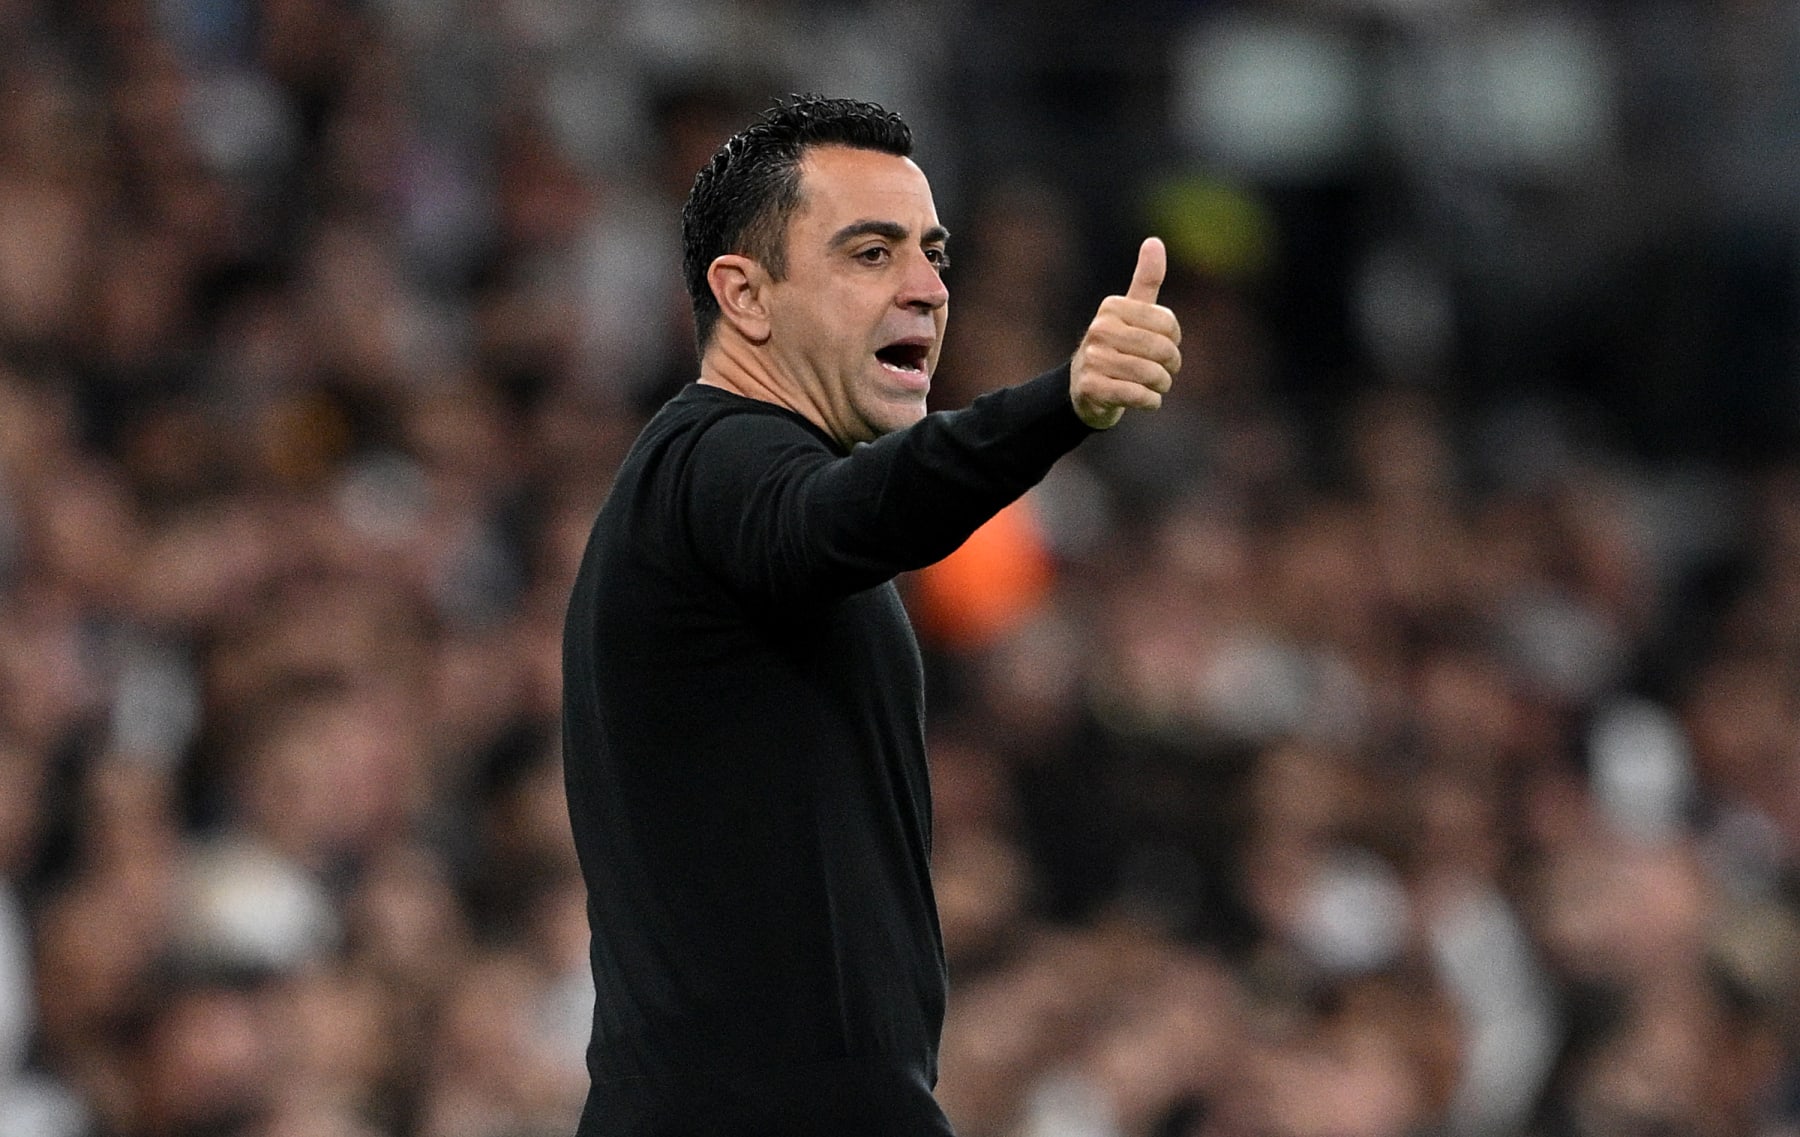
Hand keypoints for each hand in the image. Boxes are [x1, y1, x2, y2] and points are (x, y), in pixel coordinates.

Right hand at [1070, 237, 1181, 429]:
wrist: (1083, 389)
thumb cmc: (1117, 346)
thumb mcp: (1131, 312)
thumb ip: (1146, 279)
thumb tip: (1154, 241)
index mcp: (1112, 308)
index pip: (1167, 324)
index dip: (1174, 340)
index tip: (1165, 345)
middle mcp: (1099, 330)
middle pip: (1161, 350)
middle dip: (1171, 366)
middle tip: (1165, 371)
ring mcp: (1092, 359)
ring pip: (1151, 374)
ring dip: (1161, 386)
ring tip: (1156, 386)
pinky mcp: (1090, 388)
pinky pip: (1136, 395)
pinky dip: (1150, 402)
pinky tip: (1147, 400)